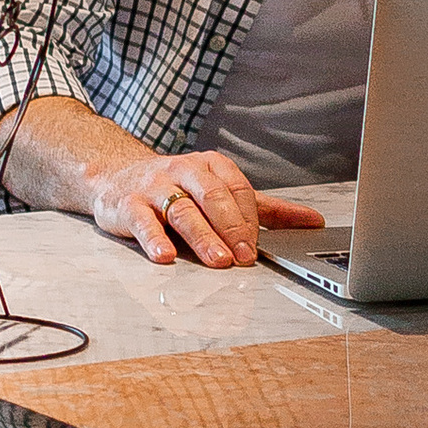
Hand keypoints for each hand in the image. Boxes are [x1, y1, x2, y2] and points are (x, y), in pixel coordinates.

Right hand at [89, 148, 325, 269]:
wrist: (115, 177)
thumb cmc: (175, 188)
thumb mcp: (221, 193)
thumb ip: (265, 209)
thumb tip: (312, 221)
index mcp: (210, 166)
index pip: (236, 189)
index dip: (248, 219)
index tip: (257, 247)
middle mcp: (183, 170)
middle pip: (212, 197)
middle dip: (230, 228)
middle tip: (244, 256)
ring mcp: (154, 186)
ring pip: (181, 210)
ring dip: (202, 237)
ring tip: (218, 262)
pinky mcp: (127, 204)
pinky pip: (142, 221)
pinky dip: (154, 239)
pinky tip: (165, 256)